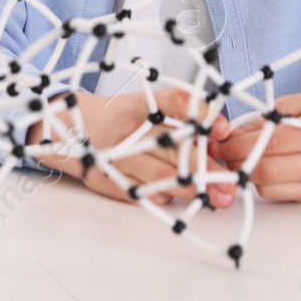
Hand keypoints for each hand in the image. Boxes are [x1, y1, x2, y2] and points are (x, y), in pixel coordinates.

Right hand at [27, 87, 237, 207]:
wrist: (68, 129)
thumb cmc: (119, 118)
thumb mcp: (143, 108)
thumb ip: (177, 121)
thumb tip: (220, 142)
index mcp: (139, 105)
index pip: (172, 102)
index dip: (198, 114)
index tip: (222, 129)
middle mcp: (127, 130)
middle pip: (174, 148)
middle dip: (207, 167)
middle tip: (232, 182)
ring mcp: (116, 157)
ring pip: (162, 176)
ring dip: (193, 189)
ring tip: (218, 198)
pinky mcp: (108, 180)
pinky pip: (144, 194)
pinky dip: (165, 197)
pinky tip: (177, 198)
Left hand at [209, 85, 300, 202]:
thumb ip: (269, 116)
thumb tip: (234, 132)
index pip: (268, 145)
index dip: (237, 145)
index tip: (219, 141)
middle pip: (267, 171)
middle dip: (236, 164)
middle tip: (221, 154)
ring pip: (271, 189)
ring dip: (248, 177)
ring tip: (239, 161)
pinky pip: (283, 196)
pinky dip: (265, 186)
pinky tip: (261, 170)